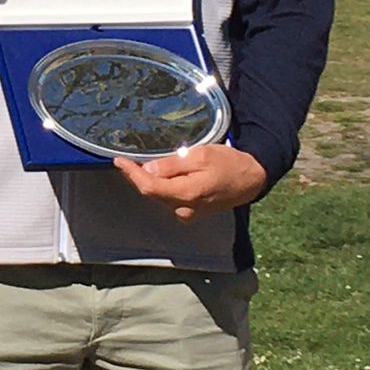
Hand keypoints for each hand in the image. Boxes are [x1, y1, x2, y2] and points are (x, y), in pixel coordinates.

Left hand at [113, 144, 266, 222]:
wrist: (251, 179)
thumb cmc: (228, 163)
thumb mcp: (200, 156)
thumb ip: (173, 165)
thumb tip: (148, 169)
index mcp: (187, 194)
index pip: (149, 187)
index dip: (132, 174)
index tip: (119, 161)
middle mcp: (184, 209)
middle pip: (152, 192)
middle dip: (138, 177)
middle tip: (127, 160)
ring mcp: (188, 213)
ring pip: (160, 196)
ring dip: (149, 181)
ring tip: (140, 164)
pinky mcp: (191, 212)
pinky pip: (169, 198)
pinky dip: (161, 187)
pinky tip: (159, 175)